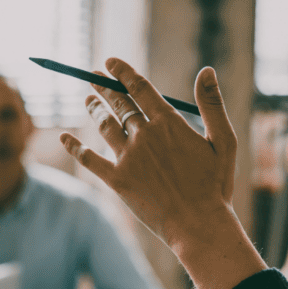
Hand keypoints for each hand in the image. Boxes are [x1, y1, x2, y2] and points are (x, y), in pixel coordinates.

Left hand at [60, 58, 236, 247]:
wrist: (197, 225)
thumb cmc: (215, 186)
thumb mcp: (224, 142)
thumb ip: (212, 105)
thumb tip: (207, 71)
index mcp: (169, 123)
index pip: (139, 88)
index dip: (122, 72)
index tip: (110, 63)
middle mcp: (144, 136)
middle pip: (119, 104)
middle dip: (104, 87)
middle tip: (93, 77)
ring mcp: (128, 158)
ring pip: (104, 126)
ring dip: (93, 109)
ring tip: (87, 100)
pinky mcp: (117, 180)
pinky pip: (90, 160)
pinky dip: (74, 147)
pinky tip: (63, 138)